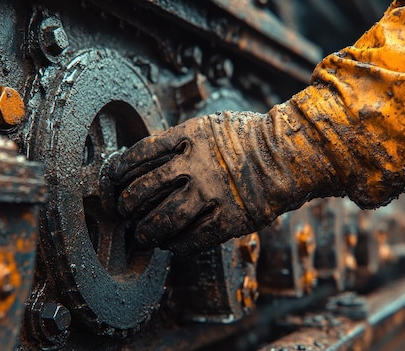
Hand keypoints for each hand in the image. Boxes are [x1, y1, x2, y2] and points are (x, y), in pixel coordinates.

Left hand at [112, 114, 257, 254]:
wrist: (290, 155)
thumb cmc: (250, 139)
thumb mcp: (211, 126)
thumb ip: (181, 142)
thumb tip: (149, 162)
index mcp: (188, 137)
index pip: (139, 156)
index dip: (121, 173)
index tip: (113, 184)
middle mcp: (195, 165)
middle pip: (144, 190)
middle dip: (128, 206)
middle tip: (125, 213)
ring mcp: (211, 193)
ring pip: (164, 219)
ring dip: (147, 231)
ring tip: (142, 236)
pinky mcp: (229, 219)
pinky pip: (193, 238)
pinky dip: (176, 245)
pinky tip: (170, 246)